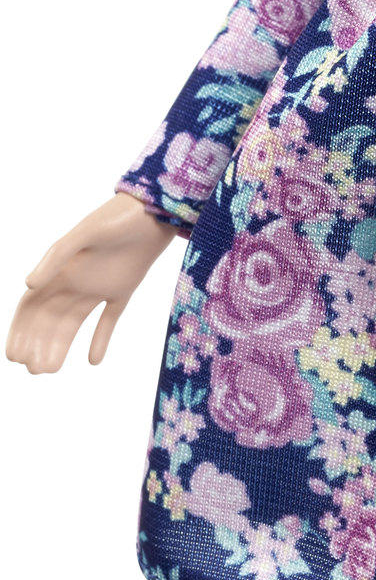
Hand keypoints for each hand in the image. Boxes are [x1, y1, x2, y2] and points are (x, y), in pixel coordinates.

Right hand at [6, 193, 180, 374]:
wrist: (157, 209)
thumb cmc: (117, 216)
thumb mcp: (85, 234)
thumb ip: (56, 258)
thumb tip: (27, 284)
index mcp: (62, 268)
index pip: (32, 305)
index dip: (21, 329)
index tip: (14, 355)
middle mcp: (76, 278)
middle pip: (50, 318)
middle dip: (38, 343)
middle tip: (35, 370)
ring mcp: (99, 284)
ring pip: (73, 322)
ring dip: (61, 345)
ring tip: (50, 370)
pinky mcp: (123, 288)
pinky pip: (108, 318)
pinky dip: (101, 339)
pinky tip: (94, 361)